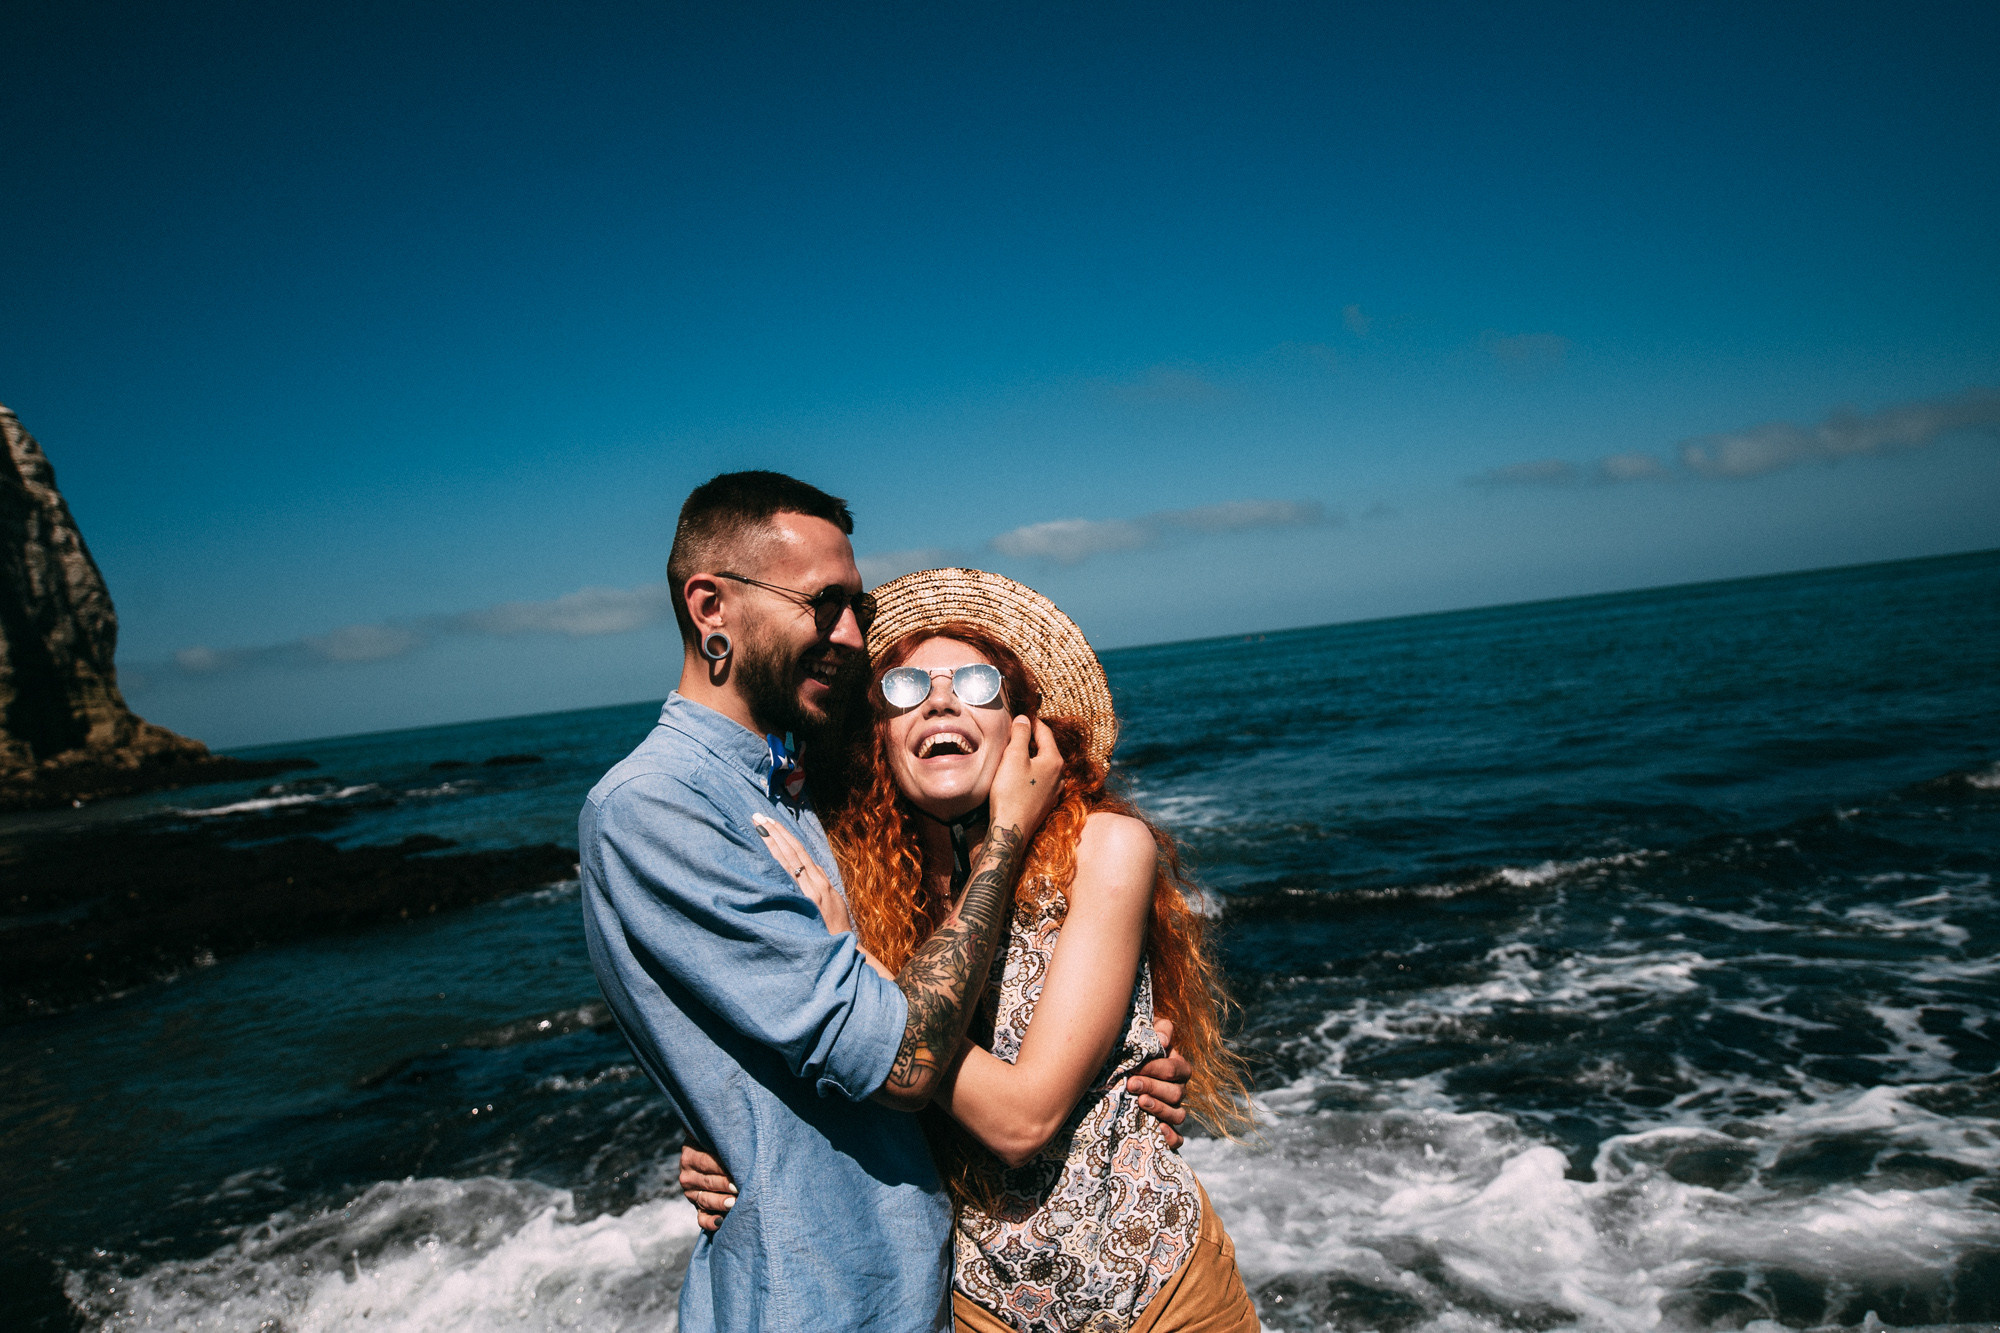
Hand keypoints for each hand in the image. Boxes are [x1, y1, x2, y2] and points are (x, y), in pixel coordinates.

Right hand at [680, 1144, 737, 1233]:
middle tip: (739, 1188)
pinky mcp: (697, 1206)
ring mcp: (691, 1192)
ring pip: (705, 1199)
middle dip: (725, 1186)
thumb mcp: (716, 1140)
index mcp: (690, 1155)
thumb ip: (723, 1142)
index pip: (707, 1162)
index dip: (723, 1167)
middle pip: (708, 1181)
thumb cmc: (722, 1145)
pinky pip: (701, 1218)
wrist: (711, 1155)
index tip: (739, 1170)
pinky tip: (721, 1222)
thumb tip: (739, 1147)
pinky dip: (710, 1222)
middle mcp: (687, 1175)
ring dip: (720, 1202)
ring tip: (734, 1203)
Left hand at [752, 814, 852, 934]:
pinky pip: (788, 879)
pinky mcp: (805, 902)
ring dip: (773, 841)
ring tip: (760, 826)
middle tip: (758, 815)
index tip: (770, 821)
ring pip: (788, 861)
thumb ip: (820, 882)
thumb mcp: (832, 900)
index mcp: (819, 882)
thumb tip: (811, 867)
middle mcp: (813, 883)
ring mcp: (808, 892)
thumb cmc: (834, 927)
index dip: (785, 835)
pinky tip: (768, 852)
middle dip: (775, 832)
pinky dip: (778, 864)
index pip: (799, 852)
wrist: (840, 946)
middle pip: (791, 851)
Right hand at [986, 715, 1062, 835]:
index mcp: (1055, 760)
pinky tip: (1020, 773)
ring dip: (1033, 756)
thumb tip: (1024, 719)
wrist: (1011, 829)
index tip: (1022, 716)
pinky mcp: (1046, 803)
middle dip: (1033, 739)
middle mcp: (1060, 775)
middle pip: (1047, 748)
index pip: (1045, 732)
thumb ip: (1020, 734)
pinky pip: (1042, 779)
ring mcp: (1055, 791)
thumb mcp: (1013, 757)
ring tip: (1017, 750)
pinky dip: (1033, 770)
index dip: (1032, 722)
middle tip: (1017, 731)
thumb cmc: (1011, 792)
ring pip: (1045, 764)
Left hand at [1129, 1017, 1190, 1149]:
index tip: (1135, 1067)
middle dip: (1153, 1087)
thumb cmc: (1133, 1049)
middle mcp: (1178, 1090)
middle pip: (1176, 1093)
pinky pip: (1178, 1139)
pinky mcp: (1165, 1130)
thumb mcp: (1146, 1032)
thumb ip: (1159, 1030)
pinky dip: (1171, 1137)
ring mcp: (1172, 1110)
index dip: (1157, 1068)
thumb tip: (1164, 1041)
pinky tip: (1158, 1129)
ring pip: (1179, 1114)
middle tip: (1131, 1084)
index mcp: (1177, 1068)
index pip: (1175, 1069)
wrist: (1117, 1072)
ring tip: (1140, 1102)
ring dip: (1161, 1109)